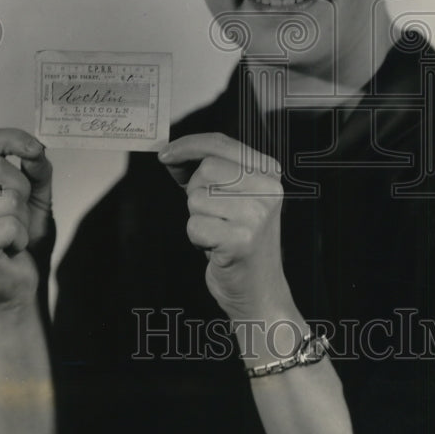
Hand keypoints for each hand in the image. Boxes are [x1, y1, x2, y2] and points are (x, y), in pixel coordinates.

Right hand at [0, 128, 53, 312]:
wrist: (25, 281)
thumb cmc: (26, 238)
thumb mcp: (38, 197)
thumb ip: (38, 169)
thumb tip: (35, 150)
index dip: (15, 140)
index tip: (36, 151)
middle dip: (22, 191)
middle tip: (18, 215)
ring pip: (6, 198)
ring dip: (22, 220)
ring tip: (12, 235)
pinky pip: (8, 226)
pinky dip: (19, 238)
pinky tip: (9, 249)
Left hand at [159, 132, 290, 321]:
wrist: (260, 290)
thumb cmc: (239, 240)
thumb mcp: (235, 196)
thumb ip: (210, 171)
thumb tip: (171, 154)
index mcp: (268, 172)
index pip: (220, 144)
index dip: (188, 145)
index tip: (165, 154)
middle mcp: (268, 189)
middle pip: (205, 170)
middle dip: (197, 192)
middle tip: (213, 215)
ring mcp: (256, 215)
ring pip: (197, 199)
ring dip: (198, 219)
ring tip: (219, 233)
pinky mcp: (241, 240)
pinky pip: (195, 226)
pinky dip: (198, 239)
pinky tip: (216, 248)